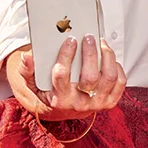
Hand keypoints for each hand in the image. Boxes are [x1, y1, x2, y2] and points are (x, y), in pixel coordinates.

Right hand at [9, 37, 126, 119]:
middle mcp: (80, 103)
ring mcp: (97, 103)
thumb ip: (27, 71)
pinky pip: (120, 82)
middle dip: (90, 53)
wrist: (65, 109)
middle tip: (88, 38)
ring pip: (109, 78)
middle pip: (90, 77)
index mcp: (59, 98)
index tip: (70, 40)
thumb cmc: (50, 92)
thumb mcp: (33, 84)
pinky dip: (117, 67)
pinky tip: (109, 58)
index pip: (62, 75)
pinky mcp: (110, 101)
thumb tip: (27, 56)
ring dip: (107, 57)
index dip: (66, 55)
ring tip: (101, 44)